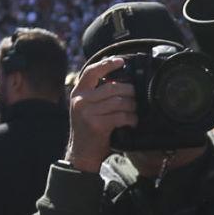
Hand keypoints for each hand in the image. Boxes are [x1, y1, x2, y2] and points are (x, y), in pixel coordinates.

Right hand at [64, 56, 135, 172]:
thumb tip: (120, 81)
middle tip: (136, 97)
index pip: (91, 71)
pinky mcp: (97, 125)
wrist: (81, 153)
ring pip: (119, 102)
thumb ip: (96, 94)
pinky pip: (121, 116)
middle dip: (129, 92)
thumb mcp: (86, 108)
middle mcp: (81, 101)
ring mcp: (88, 113)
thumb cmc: (88, 129)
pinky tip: (132, 122)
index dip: (107, 64)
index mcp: (78, 93)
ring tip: (134, 112)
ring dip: (132, 107)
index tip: (121, 61)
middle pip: (112, 87)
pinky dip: (131, 119)